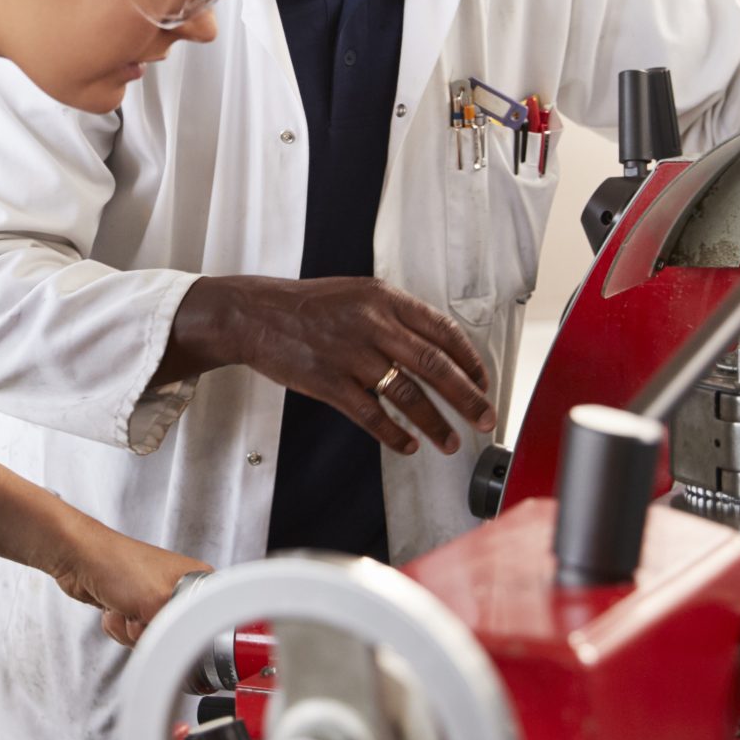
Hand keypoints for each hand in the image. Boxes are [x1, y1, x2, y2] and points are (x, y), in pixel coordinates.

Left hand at [48, 522, 210, 647]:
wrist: (78, 558)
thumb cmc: (117, 564)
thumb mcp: (158, 600)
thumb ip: (177, 628)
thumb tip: (183, 647)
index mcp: (194, 578)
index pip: (200, 622)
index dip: (177, 627)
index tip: (162, 617)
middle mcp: (175, 588)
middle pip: (171, 636)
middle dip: (146, 629)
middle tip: (138, 609)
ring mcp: (151, 599)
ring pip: (147, 638)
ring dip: (127, 629)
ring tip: (122, 604)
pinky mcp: (130, 607)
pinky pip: (129, 635)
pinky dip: (116, 625)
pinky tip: (111, 606)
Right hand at [170, 276, 496, 455]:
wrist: (254, 315)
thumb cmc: (306, 307)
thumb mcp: (357, 294)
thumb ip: (395, 317)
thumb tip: (436, 349)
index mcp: (384, 298)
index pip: (442, 330)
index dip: (469, 360)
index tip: (483, 381)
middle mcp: (372, 324)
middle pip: (434, 365)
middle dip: (467, 397)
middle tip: (485, 419)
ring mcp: (350, 354)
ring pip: (408, 394)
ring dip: (435, 423)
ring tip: (451, 441)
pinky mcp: (329, 381)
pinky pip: (371, 415)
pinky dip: (394, 434)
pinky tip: (407, 445)